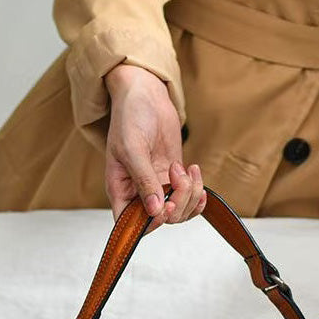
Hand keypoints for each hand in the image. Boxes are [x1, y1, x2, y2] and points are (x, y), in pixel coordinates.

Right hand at [104, 63, 206, 229]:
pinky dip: (198, 192)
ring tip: (187, 168)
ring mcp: (158, 187)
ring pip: (179, 211)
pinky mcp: (174, 179)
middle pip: (162, 218)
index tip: (164, 206)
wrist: (146, 96)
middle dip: (177, 201)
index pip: (130, 222)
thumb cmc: (130, 117)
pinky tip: (196, 175)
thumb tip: (154, 209)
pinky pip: (190, 200)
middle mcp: (139, 193)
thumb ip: (143, 180)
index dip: (150, 223)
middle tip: (179, 176)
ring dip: (190, 194)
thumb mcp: (132, 148)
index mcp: (120, 189)